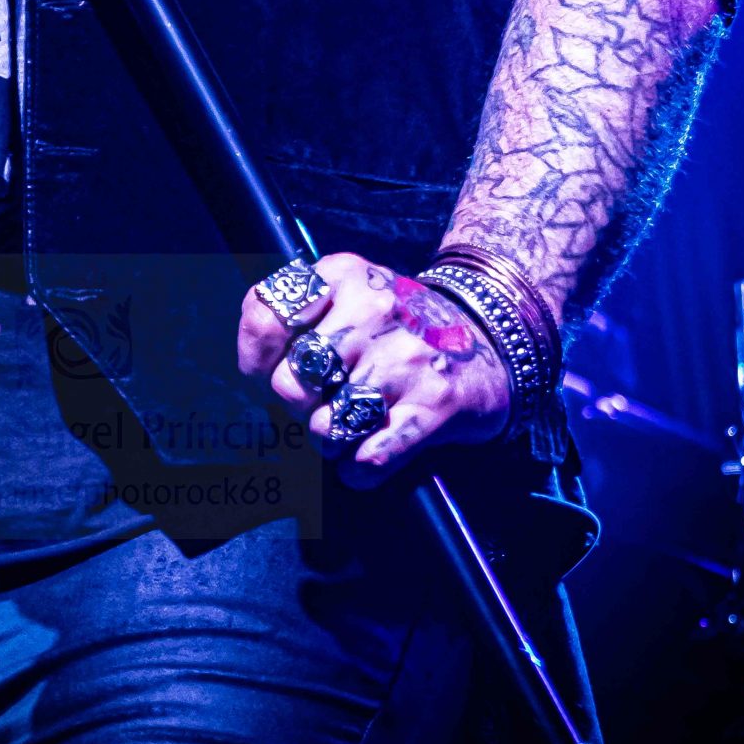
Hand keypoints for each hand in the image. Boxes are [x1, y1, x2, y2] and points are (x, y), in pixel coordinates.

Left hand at [236, 251, 510, 485]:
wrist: (490, 339)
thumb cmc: (397, 326)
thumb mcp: (348, 292)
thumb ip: (295, 312)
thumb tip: (254, 368)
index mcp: (344, 275)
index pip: (267, 314)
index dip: (255, 357)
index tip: (265, 370)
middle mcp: (376, 309)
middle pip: (291, 381)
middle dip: (296, 406)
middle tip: (318, 403)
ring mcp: (407, 359)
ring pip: (327, 426)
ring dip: (329, 440)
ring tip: (345, 427)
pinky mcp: (435, 405)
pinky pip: (371, 456)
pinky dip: (360, 468)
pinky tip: (365, 455)